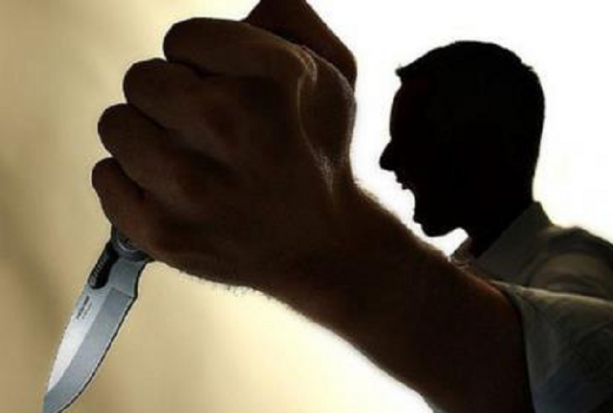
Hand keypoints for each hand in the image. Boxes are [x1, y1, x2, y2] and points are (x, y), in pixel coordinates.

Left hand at [93, 1, 357, 292]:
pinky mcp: (163, 230)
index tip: (224, 89)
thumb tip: (245, 6)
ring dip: (147, 137)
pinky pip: (105, 177)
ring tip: (190, 160)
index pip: (180, 37)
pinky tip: (173, 191)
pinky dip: (131, 180)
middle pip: (140, 78)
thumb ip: (289, 18)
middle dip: (169, 97)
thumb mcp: (335, 75)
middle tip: (204, 128)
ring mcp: (191, 185)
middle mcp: (227, 127)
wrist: (321, 245)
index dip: (202, 61)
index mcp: (270, 80)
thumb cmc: (319, 153)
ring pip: (116, 125)